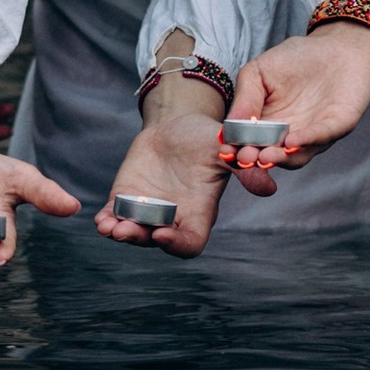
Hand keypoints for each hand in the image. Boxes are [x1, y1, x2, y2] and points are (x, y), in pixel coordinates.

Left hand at [98, 103, 232, 255]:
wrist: (177, 124)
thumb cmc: (206, 137)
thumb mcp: (225, 148)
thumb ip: (242, 169)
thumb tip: (269, 188)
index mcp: (198, 211)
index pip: (190, 243)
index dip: (176, 245)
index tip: (161, 234)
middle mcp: (172, 216)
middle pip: (156, 242)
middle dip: (139, 238)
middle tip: (125, 230)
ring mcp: (148, 209)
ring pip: (133, 233)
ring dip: (120, 233)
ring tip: (109, 227)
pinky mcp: (127, 198)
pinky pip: (115, 217)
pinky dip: (107, 221)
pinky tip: (101, 219)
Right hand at [220, 23, 369, 195]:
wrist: (337, 44)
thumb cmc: (296, 58)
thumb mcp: (258, 72)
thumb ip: (245, 98)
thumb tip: (229, 127)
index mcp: (265, 126)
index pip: (248, 145)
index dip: (237, 152)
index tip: (225, 152)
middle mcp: (288, 136)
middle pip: (270, 157)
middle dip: (256, 161)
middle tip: (244, 159)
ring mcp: (313, 134)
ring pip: (296, 155)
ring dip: (281, 158)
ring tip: (265, 156)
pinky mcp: (338, 126)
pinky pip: (322, 136)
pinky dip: (307, 140)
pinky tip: (292, 141)